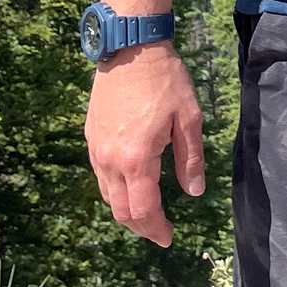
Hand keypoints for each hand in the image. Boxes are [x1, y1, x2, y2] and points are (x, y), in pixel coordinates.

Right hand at [84, 42, 205, 246]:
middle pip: (120, 210)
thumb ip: (191, 159)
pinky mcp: (91, 137)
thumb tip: (195, 192)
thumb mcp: (189, 119)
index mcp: (136, 159)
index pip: (143, 210)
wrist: (130, 48)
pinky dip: (114, 190)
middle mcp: (110, 160)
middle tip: (159, 231)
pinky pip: (100, 175)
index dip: (156, 229)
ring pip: (107, 195)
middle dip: (140, 227)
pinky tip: (130, 185)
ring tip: (146, 213)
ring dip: (125, 210)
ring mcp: (96, 149)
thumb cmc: (165, 81)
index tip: (169, 238)